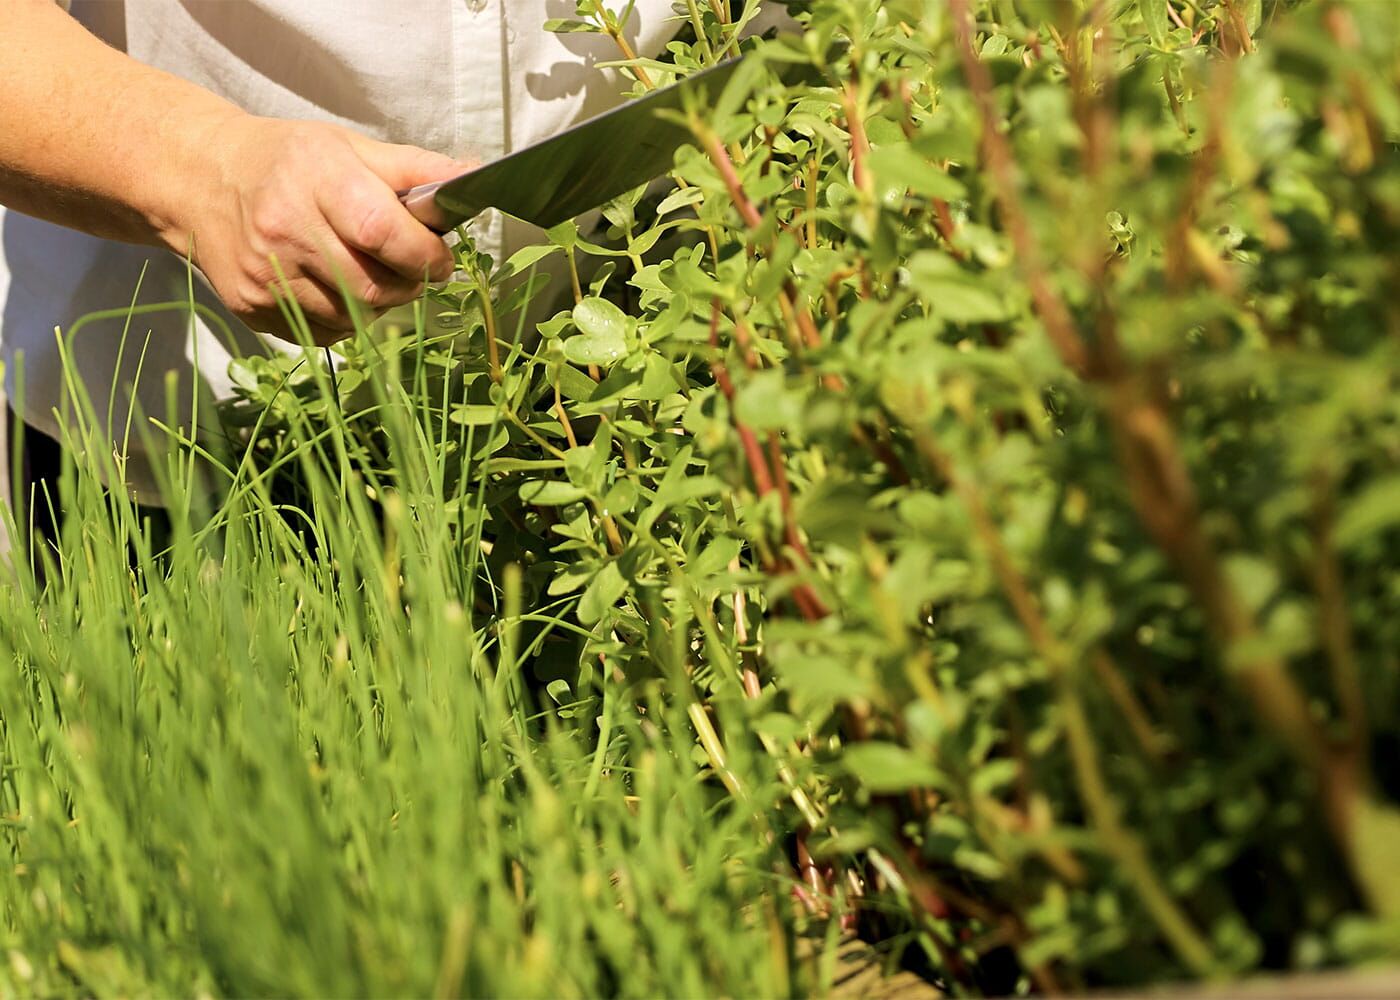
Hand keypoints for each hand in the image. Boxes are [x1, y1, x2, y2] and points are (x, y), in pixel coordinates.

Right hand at [166, 115, 464, 345]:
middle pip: (372, 285)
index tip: (440, 259)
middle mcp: (284, 228)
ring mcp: (264, 274)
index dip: (424, 254)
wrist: (200, 180)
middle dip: (408, 285)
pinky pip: (321, 332)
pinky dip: (343, 319)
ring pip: (351, 317)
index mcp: (315, 178)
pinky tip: (336, 289)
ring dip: (378, 304)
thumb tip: (473, 178)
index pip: (383, 231)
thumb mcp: (348, 147)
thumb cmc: (287, 161)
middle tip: (413, 269)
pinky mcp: (251, 306)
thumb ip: (414, 169)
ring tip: (371, 274)